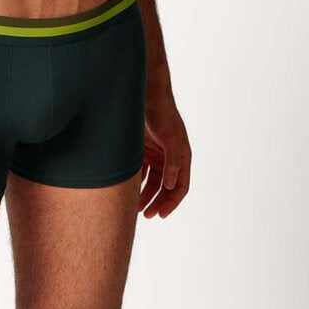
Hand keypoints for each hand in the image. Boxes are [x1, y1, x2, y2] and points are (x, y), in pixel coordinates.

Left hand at [138, 88, 190, 218]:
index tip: (161, 214)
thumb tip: (171, 185)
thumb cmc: (162, 113)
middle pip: (165, 187)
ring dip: (145, 195)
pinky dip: (136, 182)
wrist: (146, 93)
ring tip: (134, 208)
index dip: (172, 202)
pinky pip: (141, 171)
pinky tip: (126, 190)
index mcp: (182, 157)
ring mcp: (156, 154)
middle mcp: (170, 158)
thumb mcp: (170, 137)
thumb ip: (172, 161)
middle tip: (146, 216)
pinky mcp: (143, 150)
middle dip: (157, 202)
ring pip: (151, 182)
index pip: (180, 186)